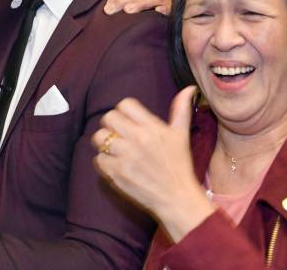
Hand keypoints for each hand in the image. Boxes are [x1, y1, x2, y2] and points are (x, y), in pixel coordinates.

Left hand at [93, 87, 213, 241]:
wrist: (176, 198)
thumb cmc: (179, 165)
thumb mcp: (181, 135)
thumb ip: (181, 110)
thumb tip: (188, 88)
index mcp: (152, 127)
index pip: (125, 104)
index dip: (123, 111)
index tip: (127, 121)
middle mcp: (138, 139)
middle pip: (108, 118)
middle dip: (110, 125)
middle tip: (117, 135)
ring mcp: (126, 157)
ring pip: (99, 138)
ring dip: (104, 143)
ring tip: (114, 149)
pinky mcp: (117, 173)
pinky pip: (98, 159)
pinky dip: (103, 162)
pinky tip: (114, 164)